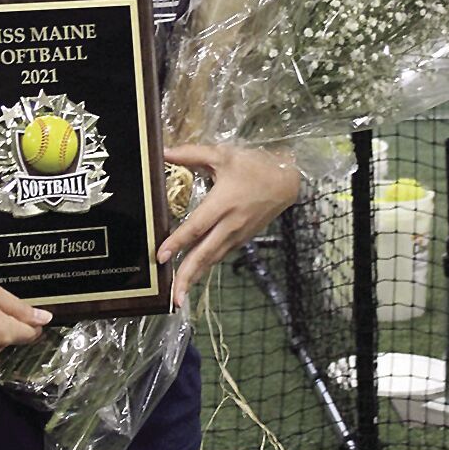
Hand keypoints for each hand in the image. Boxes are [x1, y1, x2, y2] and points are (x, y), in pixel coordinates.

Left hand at [159, 143, 300, 306]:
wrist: (287, 179)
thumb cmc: (254, 165)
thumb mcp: (222, 155)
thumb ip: (190, 154)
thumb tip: (163, 151)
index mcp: (223, 203)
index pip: (196, 227)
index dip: (177, 242)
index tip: (161, 256)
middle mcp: (230, 224)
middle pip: (205, 254)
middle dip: (188, 276)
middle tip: (173, 298)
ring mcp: (238, 234)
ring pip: (213, 258)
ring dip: (196, 276)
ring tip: (179, 294)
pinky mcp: (243, 238)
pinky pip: (221, 254)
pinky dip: (206, 265)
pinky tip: (194, 273)